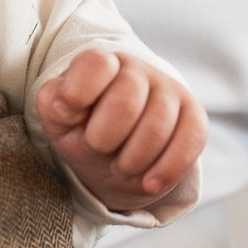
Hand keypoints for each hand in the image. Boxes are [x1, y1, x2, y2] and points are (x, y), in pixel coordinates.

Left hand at [34, 45, 206, 210]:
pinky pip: (191, 140)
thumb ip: (52, 104)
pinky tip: (149, 183)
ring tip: (121, 167)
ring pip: (157, 125)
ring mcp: (169, 91)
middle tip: (98, 148)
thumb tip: (64, 102)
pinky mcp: (194, 116)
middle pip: (125, 101)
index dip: (79, 92)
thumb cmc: (85, 131)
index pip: (96, 64)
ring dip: (132, 160)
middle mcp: (138, 71)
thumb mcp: (59, 121)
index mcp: (102, 64)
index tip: (69, 114)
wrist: (116, 157)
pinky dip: (168, 169)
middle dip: (104, 138)